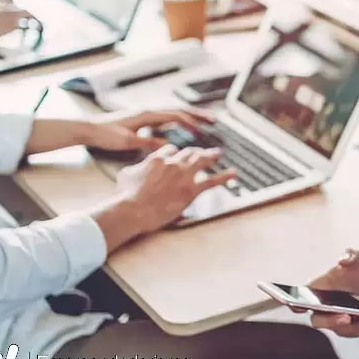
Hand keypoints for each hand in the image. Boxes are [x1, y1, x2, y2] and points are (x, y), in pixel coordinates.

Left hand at [81, 108, 213, 152]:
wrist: (89, 129)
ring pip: (173, 114)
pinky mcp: (142, 120)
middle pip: (179, 111)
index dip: (192, 122)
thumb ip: (148, 142)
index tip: (205, 129)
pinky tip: (180, 128)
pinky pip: (165, 119)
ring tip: (203, 122)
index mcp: (147, 115)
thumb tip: (168, 146)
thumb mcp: (128, 141)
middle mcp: (148, 112)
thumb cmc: (106, 134)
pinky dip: (177, 122)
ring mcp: (145, 115)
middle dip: (197, 115)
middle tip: (213, 120)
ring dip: (189, 117)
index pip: (176, 116)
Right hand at [113, 144, 234, 234]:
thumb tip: (137, 168)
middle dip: (195, 152)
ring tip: (217, 154)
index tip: (177, 155)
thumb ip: (137, 167)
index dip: (175, 153)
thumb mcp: (126, 174)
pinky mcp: (191, 190)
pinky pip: (212, 181)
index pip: (171, 150)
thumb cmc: (126, 195)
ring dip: (211, 156)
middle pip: (189, 153)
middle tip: (201, 152)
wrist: (133, 209)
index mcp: (158, 158)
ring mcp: (184, 176)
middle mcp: (173, 163)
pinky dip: (224, 177)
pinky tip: (233, 173)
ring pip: (202, 160)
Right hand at [301, 249, 358, 337]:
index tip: (297, 306)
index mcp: (314, 291)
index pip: (298, 301)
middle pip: (319, 320)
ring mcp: (335, 320)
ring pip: (340, 329)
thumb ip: (350, 256)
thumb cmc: (357, 266)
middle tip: (345, 317)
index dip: (293, 305)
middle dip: (331, 320)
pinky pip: (355, 331)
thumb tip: (342, 260)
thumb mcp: (356, 257)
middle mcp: (321, 309)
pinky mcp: (350, 327)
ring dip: (354, 326)